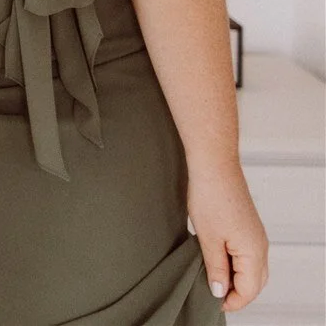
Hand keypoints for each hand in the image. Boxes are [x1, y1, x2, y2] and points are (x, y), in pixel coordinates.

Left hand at [189, 160, 267, 310]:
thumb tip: (220, 292)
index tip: (213, 303)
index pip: (250, 290)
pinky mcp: (248, 228)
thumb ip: (215, 268)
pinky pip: (248, 255)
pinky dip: (236, 264)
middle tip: (213, 295)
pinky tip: (218, 261)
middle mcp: (260, 246)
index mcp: (254, 252)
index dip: (233, 301)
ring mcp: (256, 236)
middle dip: (237, 293)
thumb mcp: (208, 239)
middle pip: (255, 282)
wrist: (213, 167)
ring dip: (237, 278)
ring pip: (253, 269)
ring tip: (213, 280)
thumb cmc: (210, 198)